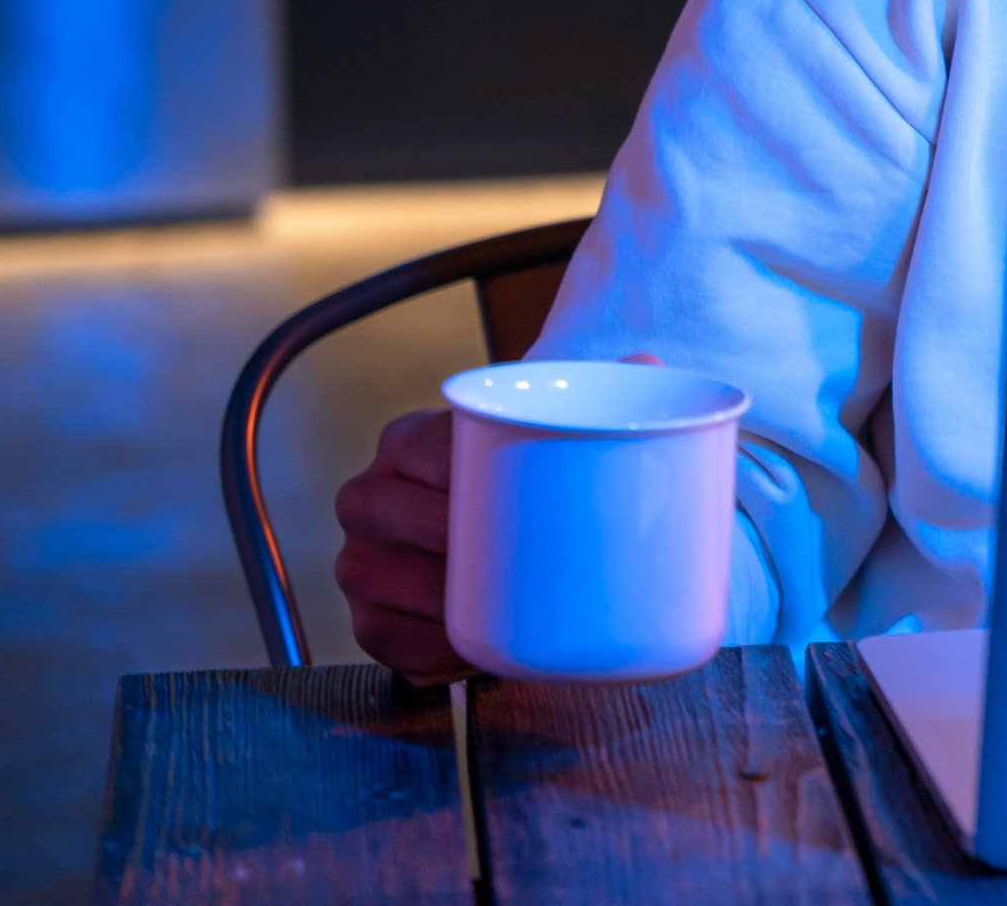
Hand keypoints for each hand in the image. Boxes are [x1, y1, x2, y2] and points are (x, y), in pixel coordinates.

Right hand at [332, 355, 663, 682]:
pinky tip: (471, 645)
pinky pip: (386, 637)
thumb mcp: (562, 439)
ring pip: (382, 578)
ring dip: (440, 599)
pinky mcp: (368, 621)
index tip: (525, 497)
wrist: (513, 549)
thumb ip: (603, 394)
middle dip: (456, 541)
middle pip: (396, 516)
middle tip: (528, 558)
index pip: (428, 449)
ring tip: (506, 607)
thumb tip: (647, 359)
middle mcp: (370, 496)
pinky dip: (428, 646)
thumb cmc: (533, 487)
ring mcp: (360, 560)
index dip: (470, 476)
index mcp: (409, 441)